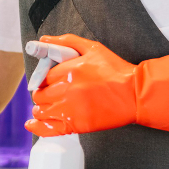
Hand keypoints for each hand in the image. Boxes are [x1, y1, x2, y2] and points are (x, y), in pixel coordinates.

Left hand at [25, 34, 168, 137]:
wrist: (136, 94)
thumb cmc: (116, 70)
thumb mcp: (93, 49)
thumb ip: (66, 41)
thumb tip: (42, 40)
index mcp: (69, 70)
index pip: (42, 76)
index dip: (44, 79)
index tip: (49, 81)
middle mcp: (66, 90)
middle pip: (40, 94)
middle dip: (42, 93)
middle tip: (51, 93)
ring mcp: (71, 109)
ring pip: (41, 110)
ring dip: (42, 108)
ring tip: (48, 106)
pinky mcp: (77, 125)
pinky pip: (49, 129)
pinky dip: (38, 127)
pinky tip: (32, 124)